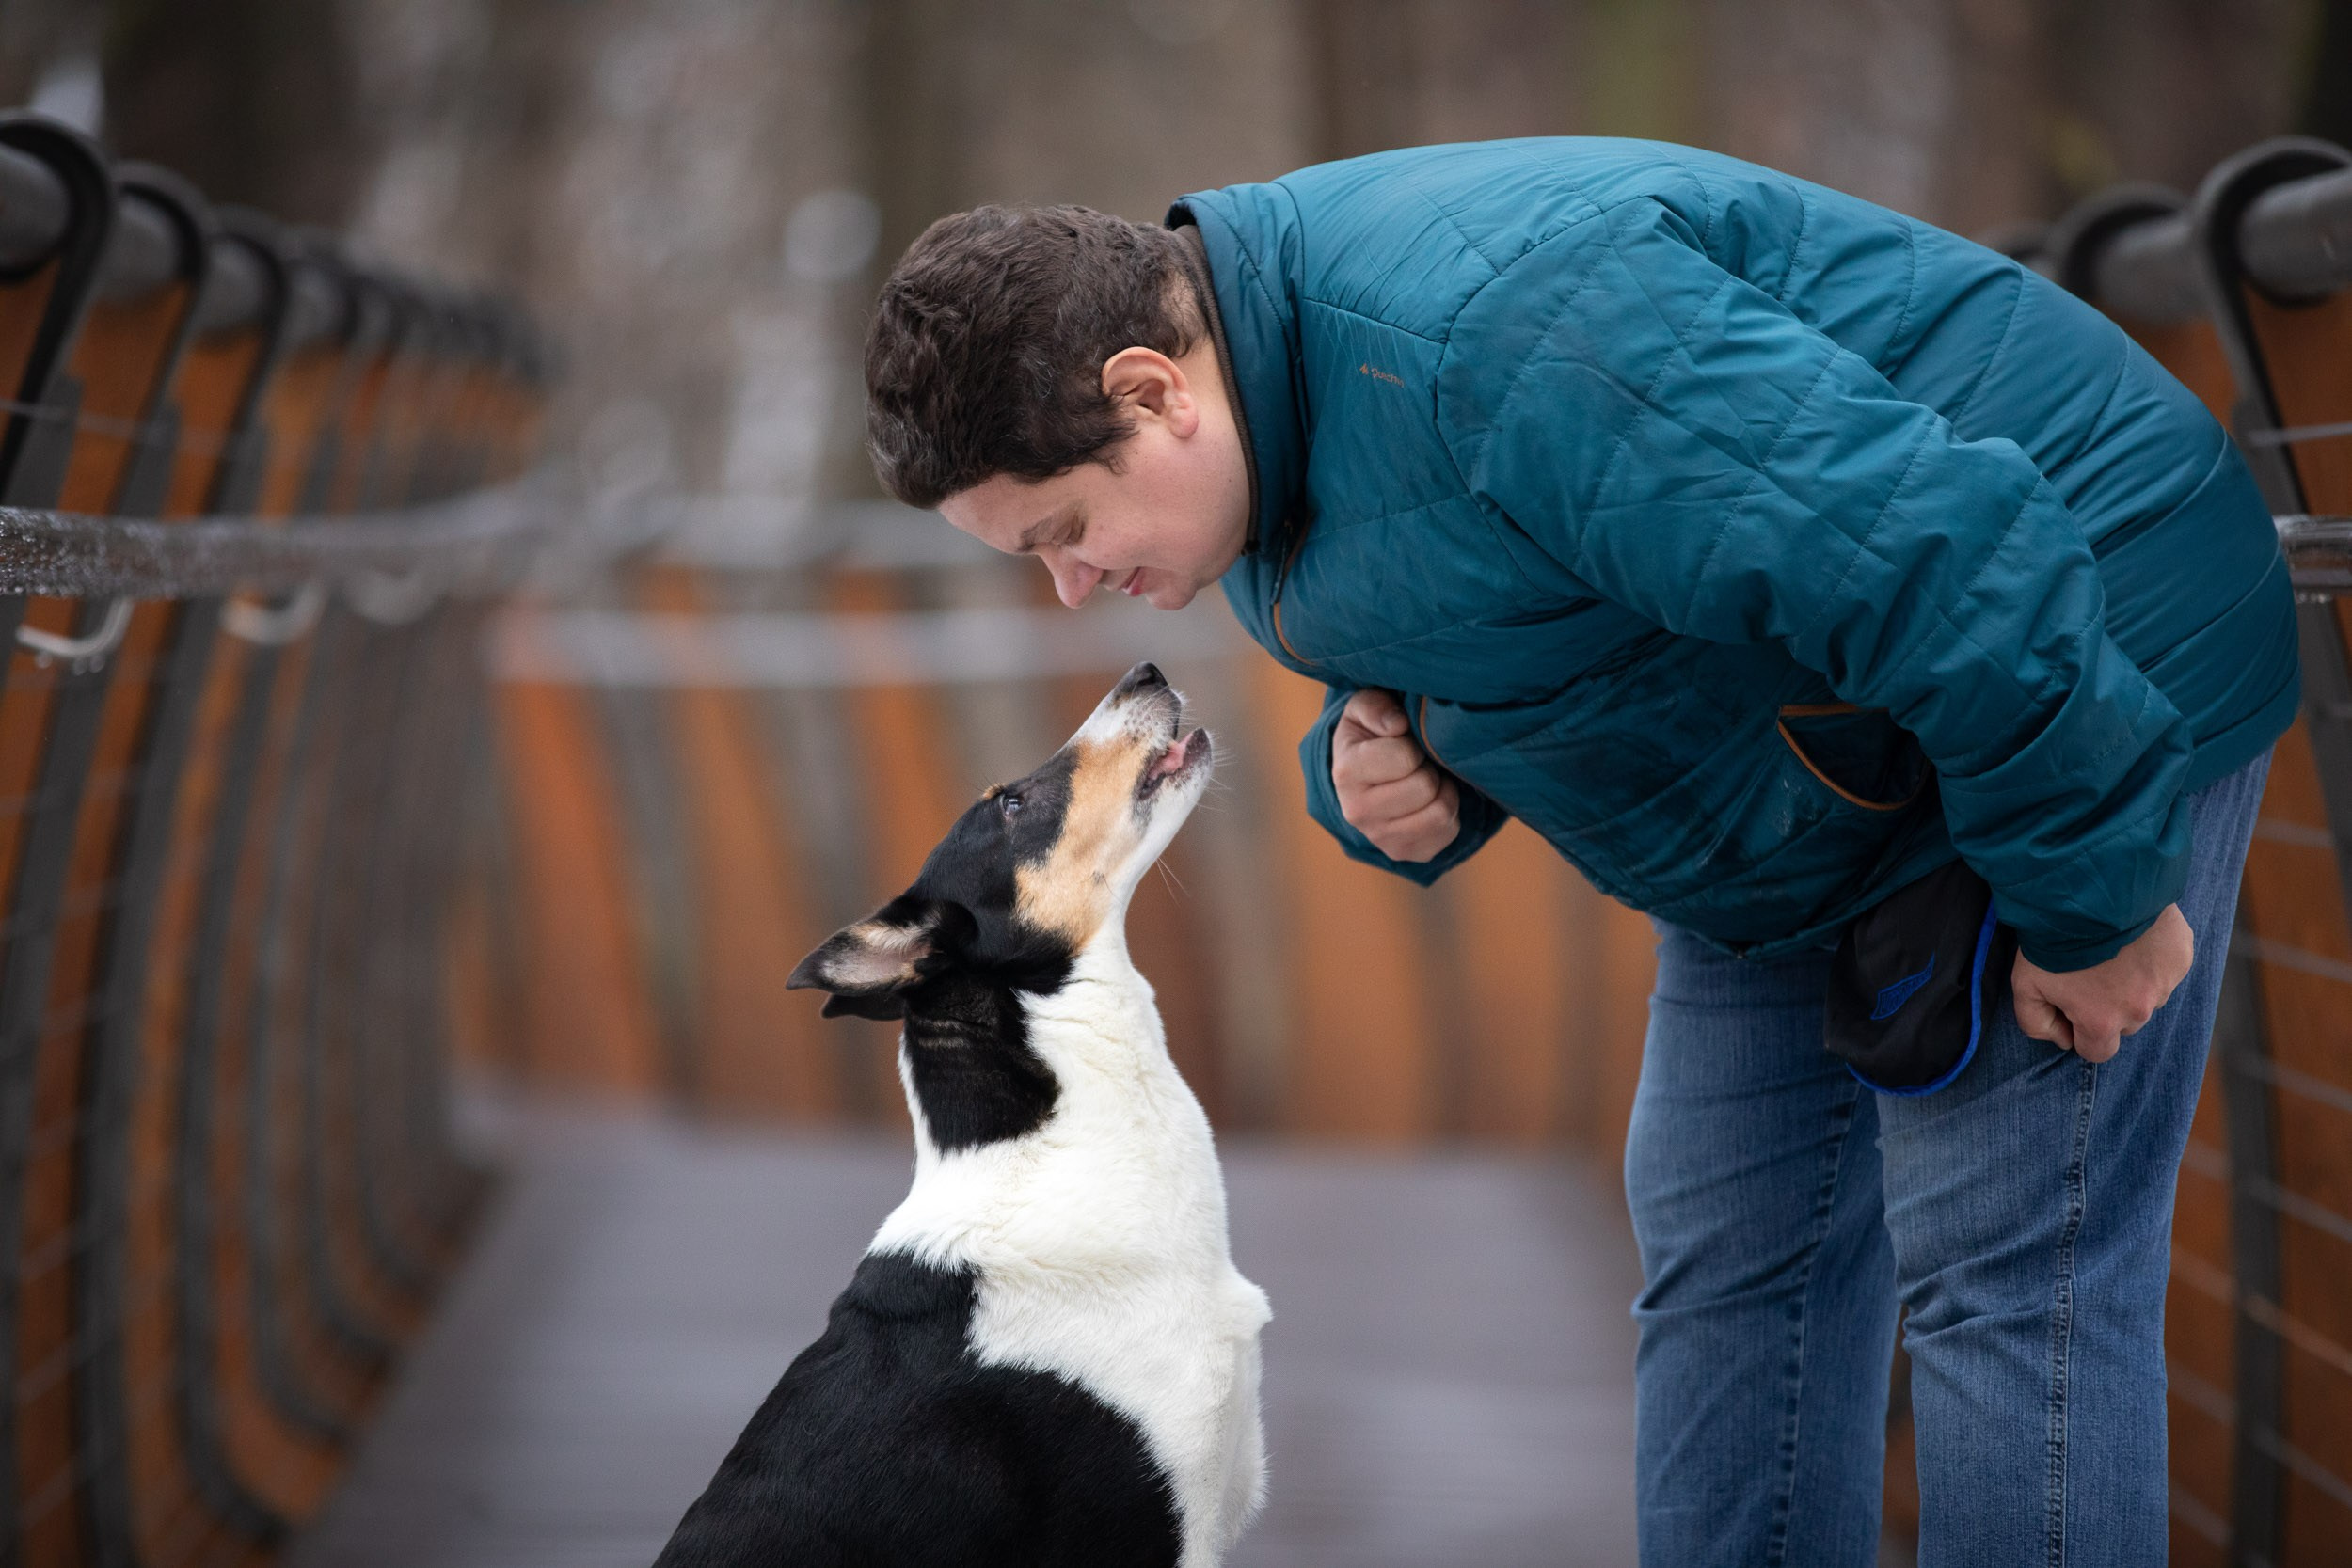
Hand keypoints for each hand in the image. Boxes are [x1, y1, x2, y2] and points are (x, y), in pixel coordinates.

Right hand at [1332, 689, 1459, 862]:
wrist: (1364, 778)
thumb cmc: (1369, 735)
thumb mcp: (1365, 708)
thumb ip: (1377, 706)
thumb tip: (1398, 723)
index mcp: (1347, 773)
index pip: (1406, 758)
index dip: (1413, 745)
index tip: (1403, 743)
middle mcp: (1358, 812)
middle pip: (1425, 786)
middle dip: (1427, 767)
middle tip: (1416, 763)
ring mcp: (1381, 838)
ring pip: (1440, 811)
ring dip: (1440, 789)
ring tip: (1423, 779)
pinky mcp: (1405, 853)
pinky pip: (1448, 831)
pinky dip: (1447, 811)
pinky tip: (1427, 801)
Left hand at [2010, 904, 2193, 1062]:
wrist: (2090, 890)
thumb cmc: (2053, 938)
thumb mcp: (2025, 984)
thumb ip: (2036, 1021)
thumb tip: (2060, 1038)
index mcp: (2103, 1021)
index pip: (2098, 1051)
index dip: (2082, 1034)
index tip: (2073, 1009)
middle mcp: (2140, 1009)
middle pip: (2124, 1023)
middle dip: (2108, 1006)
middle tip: (2089, 972)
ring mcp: (2165, 982)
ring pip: (2148, 995)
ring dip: (2132, 981)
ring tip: (2111, 950)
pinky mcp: (2181, 955)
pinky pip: (2166, 967)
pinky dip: (2151, 958)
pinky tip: (2133, 936)